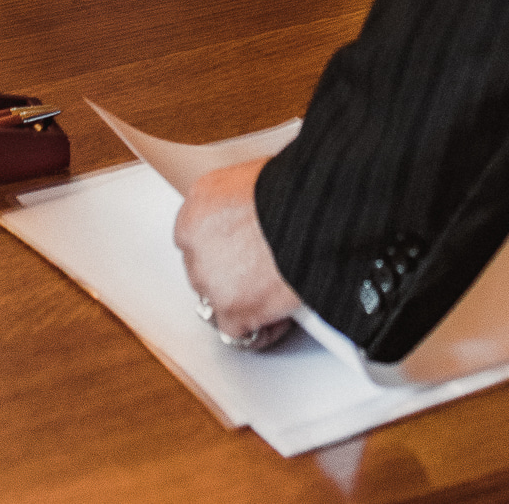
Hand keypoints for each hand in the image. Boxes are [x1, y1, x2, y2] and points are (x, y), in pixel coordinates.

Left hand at [175, 160, 300, 342]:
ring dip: (244, 299)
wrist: (312, 215)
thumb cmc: (296, 190)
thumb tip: (254, 212)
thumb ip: (243, 202)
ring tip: (275, 291)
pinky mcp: (229, 311)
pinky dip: (262, 328)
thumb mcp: (259, 177)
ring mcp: (210, 280)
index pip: (197, 234)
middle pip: (205, 268)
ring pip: (218, 301)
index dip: (224, 244)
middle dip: (231, 273)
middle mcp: (196, 243)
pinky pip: (239, 332)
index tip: (242, 248)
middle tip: (262, 269)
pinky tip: (281, 316)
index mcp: (201, 203)